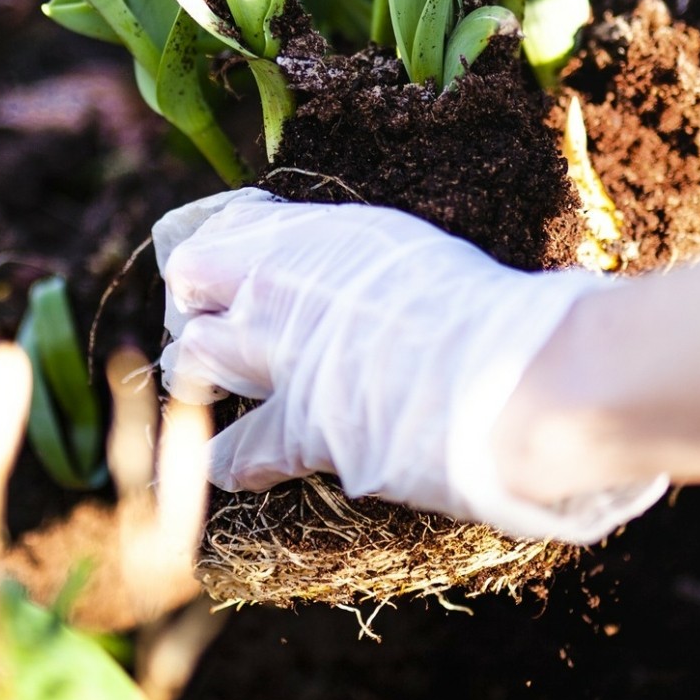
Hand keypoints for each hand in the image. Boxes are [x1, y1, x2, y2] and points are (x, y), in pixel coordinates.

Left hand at [154, 190, 668, 542]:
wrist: (507, 373)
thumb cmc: (486, 307)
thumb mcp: (414, 257)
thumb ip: (362, 267)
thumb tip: (358, 283)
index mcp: (315, 237)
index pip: (219, 232)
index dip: (217, 261)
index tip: (226, 277)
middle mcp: (281, 287)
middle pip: (191, 286)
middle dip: (199, 309)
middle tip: (221, 332)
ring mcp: (278, 359)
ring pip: (193, 360)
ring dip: (205, 378)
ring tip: (222, 393)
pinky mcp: (295, 431)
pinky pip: (235, 450)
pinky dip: (234, 461)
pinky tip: (239, 467)